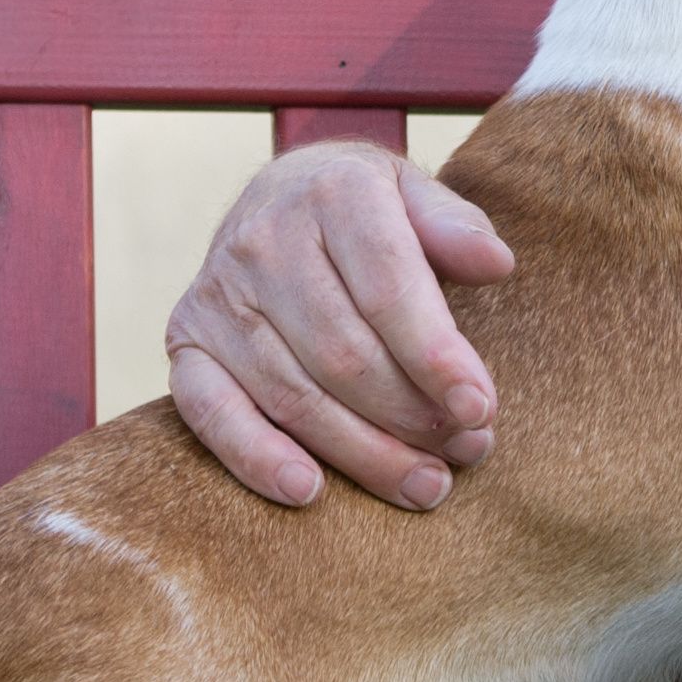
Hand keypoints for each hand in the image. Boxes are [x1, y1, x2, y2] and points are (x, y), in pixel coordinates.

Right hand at [165, 143, 514, 508]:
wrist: (282, 191)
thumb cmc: (369, 209)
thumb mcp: (417, 195)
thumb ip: (456, 228)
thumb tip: (496, 263)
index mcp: (334, 194)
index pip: (389, 290)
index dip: (437, 358)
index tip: (482, 408)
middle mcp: (265, 241)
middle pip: (344, 354)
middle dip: (413, 415)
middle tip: (468, 450)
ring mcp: (218, 295)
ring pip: (293, 395)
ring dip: (364, 453)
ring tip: (427, 482)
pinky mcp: (185, 341)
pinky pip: (211, 413)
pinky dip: (256, 458)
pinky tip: (308, 491)